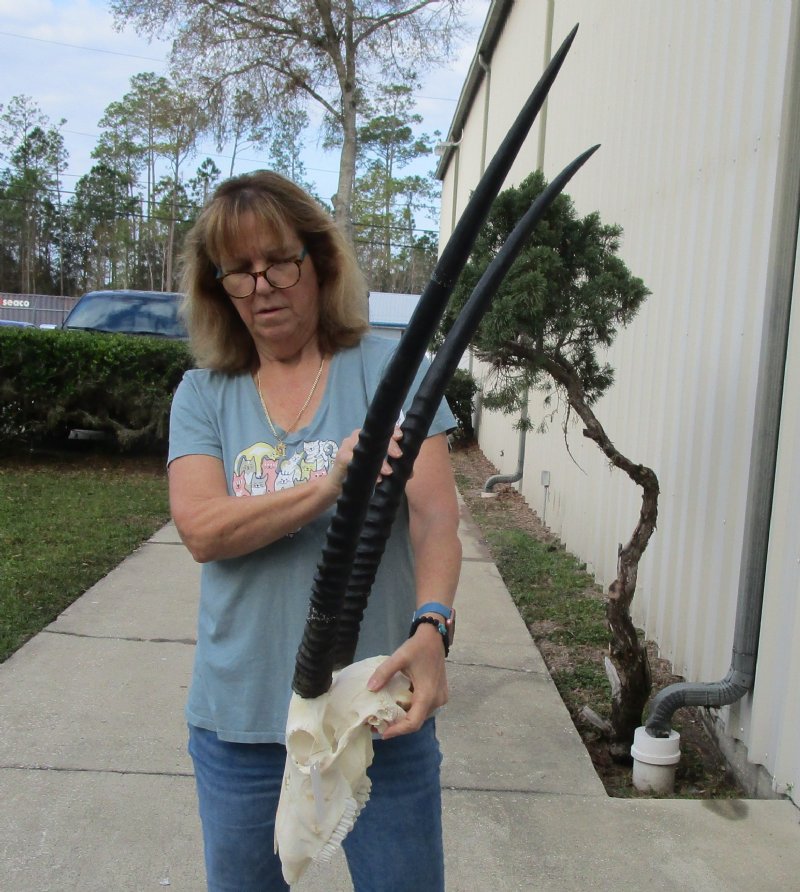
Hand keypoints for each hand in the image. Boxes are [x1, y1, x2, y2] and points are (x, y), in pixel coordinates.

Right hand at [326, 427, 403, 495]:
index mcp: (368, 437)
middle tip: (398, 455)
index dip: (393, 431)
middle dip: (389, 445)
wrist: (338, 485)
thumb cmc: (360, 473)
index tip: (401, 437)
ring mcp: (348, 445)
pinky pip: (355, 460)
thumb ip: (393, 467)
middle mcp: (357, 437)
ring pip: (366, 448)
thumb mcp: (378, 469)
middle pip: (376, 436)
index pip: (382, 429)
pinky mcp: (341, 457)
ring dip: (380, 461)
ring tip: (388, 472)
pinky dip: (367, 469)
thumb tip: (410, 472)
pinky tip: (376, 478)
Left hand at [366, 623, 447, 739]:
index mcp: (428, 694)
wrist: (435, 637)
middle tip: (379, 725)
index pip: (413, 722)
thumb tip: (370, 688)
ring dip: (405, 719)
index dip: (398, 731)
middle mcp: (437, 700)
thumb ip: (384, 673)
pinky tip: (398, 706)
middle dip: (398, 726)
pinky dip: (411, 710)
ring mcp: (440, 698)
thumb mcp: (399, 657)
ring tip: (386, 717)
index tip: (383, 733)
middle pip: (416, 721)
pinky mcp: (440, 695)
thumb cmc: (418, 647)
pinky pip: (424, 708)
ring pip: (420, 716)